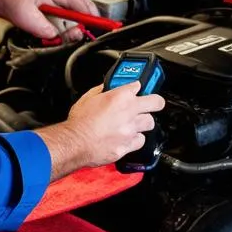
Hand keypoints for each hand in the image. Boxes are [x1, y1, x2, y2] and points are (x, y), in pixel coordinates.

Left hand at [0, 0, 97, 41]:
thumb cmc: (11, 1)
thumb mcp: (26, 17)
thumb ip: (43, 27)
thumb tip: (56, 36)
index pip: (81, 4)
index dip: (91, 17)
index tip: (98, 27)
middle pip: (83, 7)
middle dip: (86, 22)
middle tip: (82, 36)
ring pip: (77, 12)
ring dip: (77, 25)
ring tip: (72, 36)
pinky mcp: (54, 6)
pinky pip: (68, 15)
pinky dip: (70, 25)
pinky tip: (65, 32)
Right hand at [39, 83, 166, 178]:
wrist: (74, 144)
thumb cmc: (79, 122)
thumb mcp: (88, 98)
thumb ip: (102, 91)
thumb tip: (108, 87)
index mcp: (120, 97)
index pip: (138, 85)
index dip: (137, 87)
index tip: (136, 89)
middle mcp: (129, 112)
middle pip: (156, 103)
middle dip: (155, 102)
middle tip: (151, 104)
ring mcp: (130, 130)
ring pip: (150, 123)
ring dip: (144, 122)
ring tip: (135, 123)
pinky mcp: (128, 146)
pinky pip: (140, 141)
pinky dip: (136, 139)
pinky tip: (128, 137)